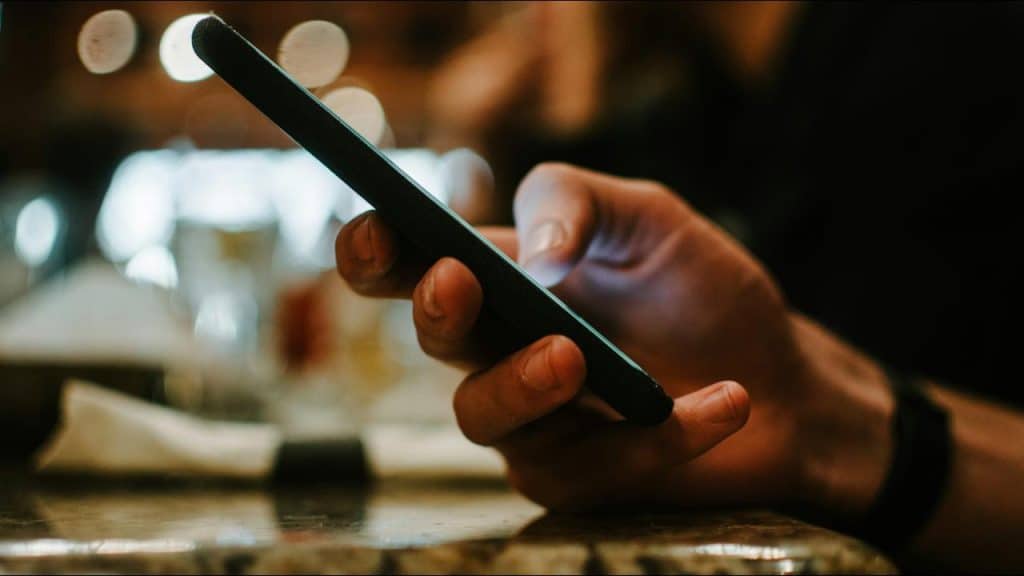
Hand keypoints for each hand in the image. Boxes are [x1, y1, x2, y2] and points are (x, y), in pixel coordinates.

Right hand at [335, 163, 815, 509]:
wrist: (783, 381)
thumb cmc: (705, 296)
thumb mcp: (651, 218)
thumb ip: (579, 200)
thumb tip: (533, 253)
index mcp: (507, 283)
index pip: (418, 266)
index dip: (378, 253)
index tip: (373, 233)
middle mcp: (504, 352)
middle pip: (437, 340)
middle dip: (436, 311)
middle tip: (459, 280)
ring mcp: (535, 422)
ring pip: (482, 417)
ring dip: (519, 383)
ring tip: (573, 356)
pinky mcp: (580, 480)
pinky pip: (593, 467)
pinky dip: (661, 434)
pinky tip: (724, 401)